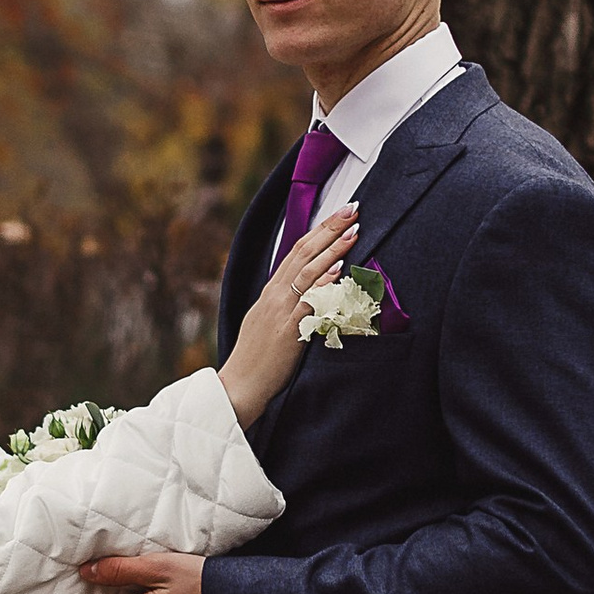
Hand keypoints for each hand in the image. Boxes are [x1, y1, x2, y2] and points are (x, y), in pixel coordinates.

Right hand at [216, 200, 361, 429]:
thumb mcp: (268, 321)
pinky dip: (324, 284)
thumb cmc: (256, 358)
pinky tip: (339, 271)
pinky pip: (309, 303)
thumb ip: (288, 303)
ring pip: (308, 272)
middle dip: (329, 229)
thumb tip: (314, 288)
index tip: (339, 214)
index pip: (296, 251)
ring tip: (353, 231)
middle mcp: (274, 295)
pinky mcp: (289, 331)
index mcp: (271, 291)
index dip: (319, 231)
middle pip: (304, 253)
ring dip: (332, 249)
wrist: (239, 385)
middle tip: (351, 208)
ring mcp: (281, 311)